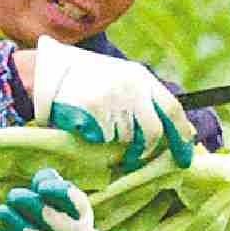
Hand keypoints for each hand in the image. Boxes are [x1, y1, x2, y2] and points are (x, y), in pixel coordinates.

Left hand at [0, 168, 106, 230]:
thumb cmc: (58, 220)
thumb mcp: (60, 201)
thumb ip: (49, 183)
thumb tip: (42, 180)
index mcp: (81, 216)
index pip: (75, 202)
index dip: (58, 191)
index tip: (41, 187)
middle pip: (48, 217)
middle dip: (27, 202)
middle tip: (13, 196)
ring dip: (13, 221)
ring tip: (3, 211)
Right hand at [26, 37, 193, 170]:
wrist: (44, 72)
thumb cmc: (82, 79)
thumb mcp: (118, 79)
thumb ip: (142, 100)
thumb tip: (171, 131)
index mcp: (141, 77)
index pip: (173, 109)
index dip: (182, 136)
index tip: (185, 157)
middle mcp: (132, 87)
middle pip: (153, 132)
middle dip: (145, 151)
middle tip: (135, 158)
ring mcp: (114, 99)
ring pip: (126, 139)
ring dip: (115, 143)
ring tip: (99, 129)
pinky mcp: (95, 111)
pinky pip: (103, 140)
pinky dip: (95, 139)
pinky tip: (84, 126)